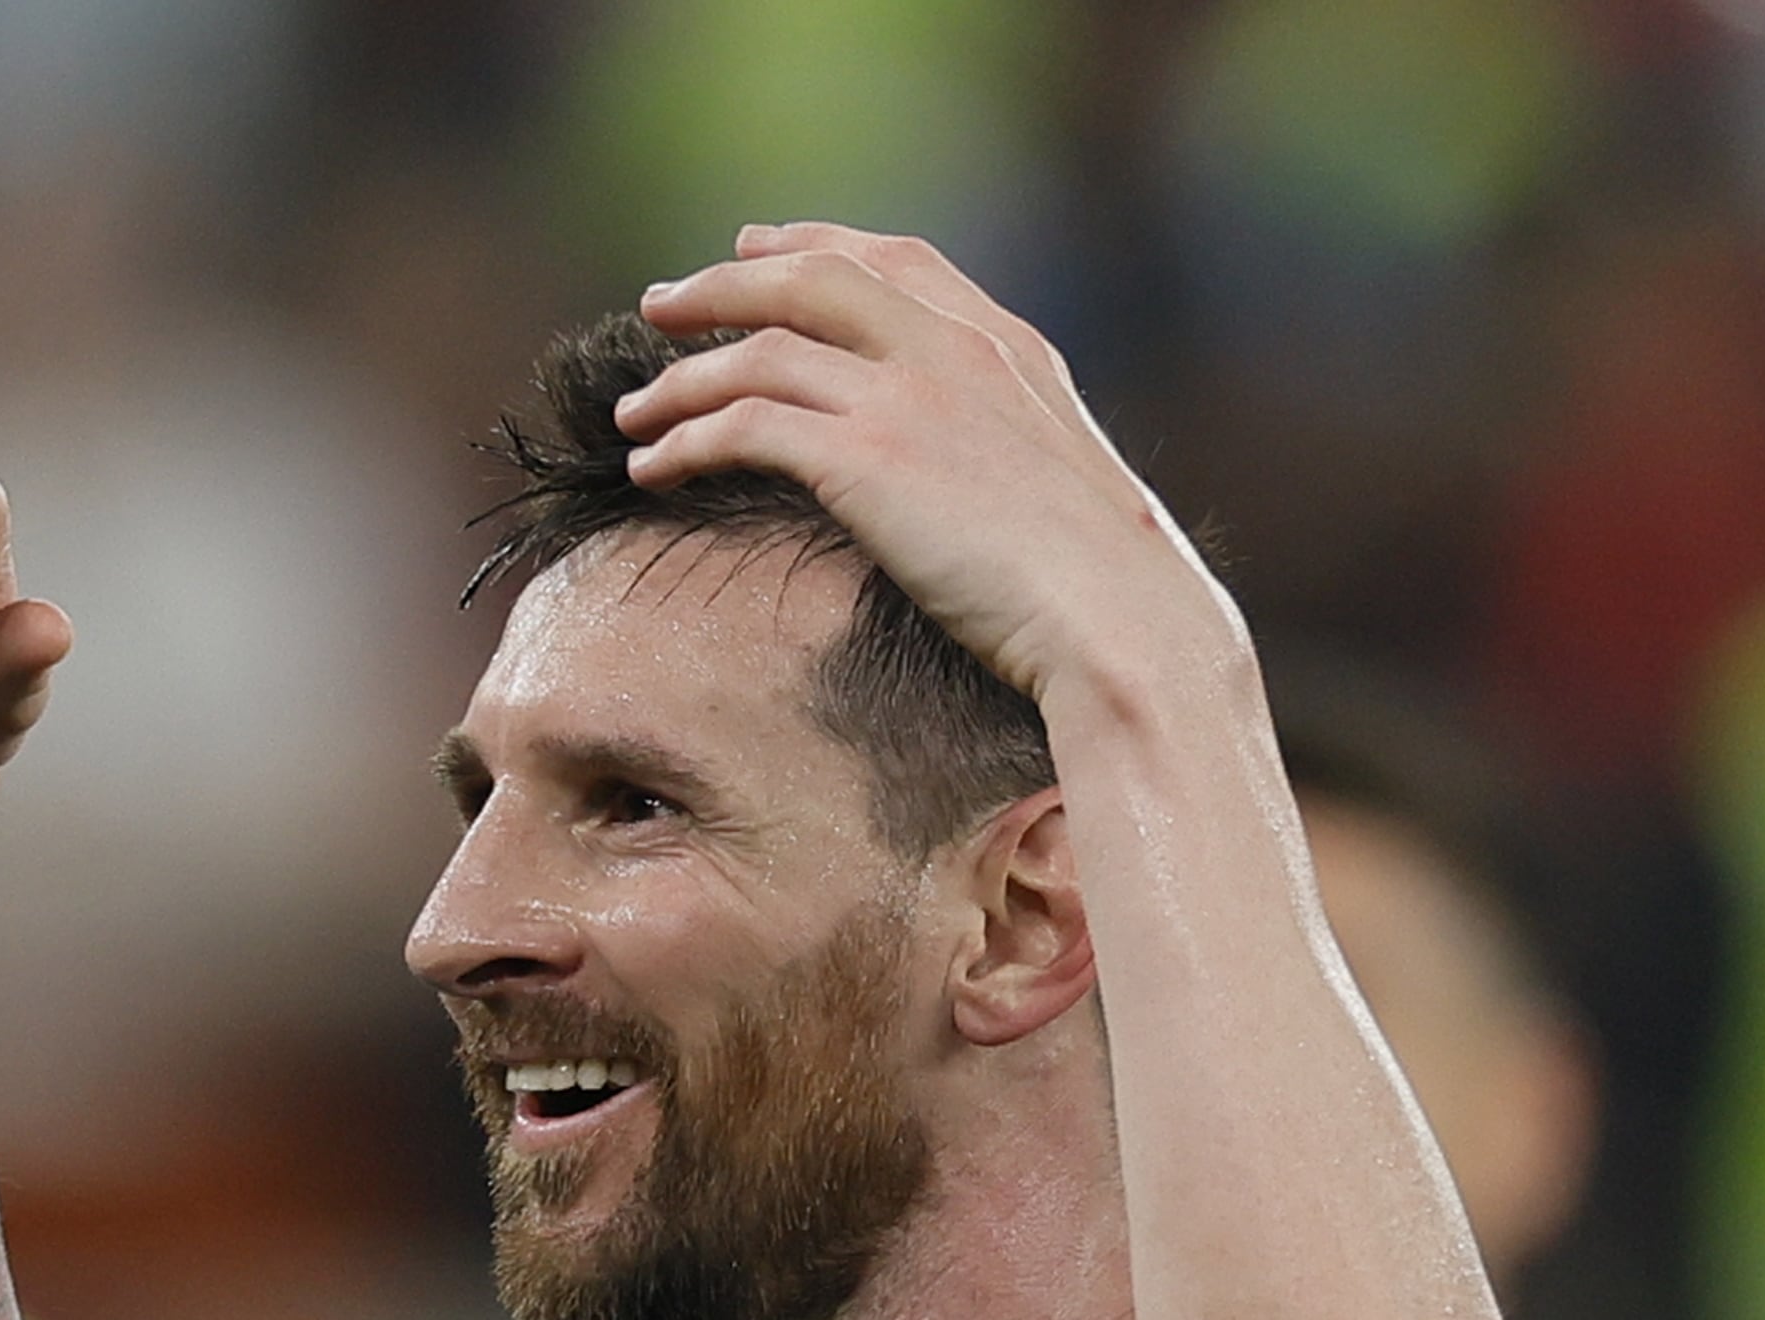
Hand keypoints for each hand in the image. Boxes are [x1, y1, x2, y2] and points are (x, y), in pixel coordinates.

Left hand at [620, 225, 1236, 713]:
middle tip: (660, 307)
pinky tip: (654, 468)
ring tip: (636, 411)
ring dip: (681, 379)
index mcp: (1011, 351)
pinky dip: (685, 439)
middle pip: (812, 277)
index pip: (899, 261)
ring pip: (759, 350)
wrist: (1128, 627)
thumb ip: (1011, 450)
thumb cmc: (1115, 595)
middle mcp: (955, 352)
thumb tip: (973, 485)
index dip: (817, 245)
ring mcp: (909, 398)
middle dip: (723, 284)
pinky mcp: (865, 460)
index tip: (757, 248)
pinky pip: (743, 424)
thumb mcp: (1070, 490)